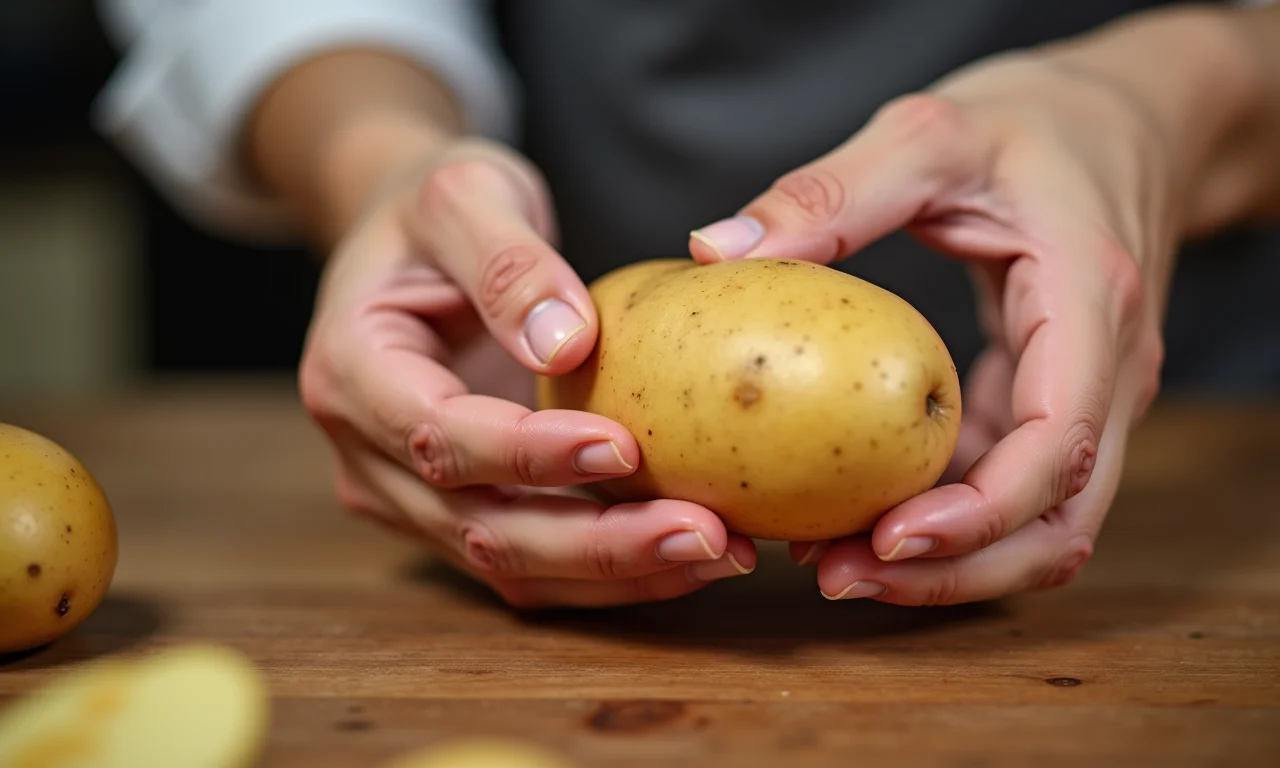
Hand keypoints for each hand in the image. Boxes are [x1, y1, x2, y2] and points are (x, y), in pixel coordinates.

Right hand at [301, 138, 754, 607]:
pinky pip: (532, 563)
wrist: (408, 244)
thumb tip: (565, 345)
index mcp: (350, 374)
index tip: (626, 444)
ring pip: (511, 564)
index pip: (439, 437)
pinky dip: (610, 570)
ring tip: (721, 551)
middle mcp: (368, 456)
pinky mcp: (459, 513)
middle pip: (480, 528)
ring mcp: (410, 497)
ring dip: (617, 571)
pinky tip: (689, 552)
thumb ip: (507, 262)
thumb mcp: (463, 194)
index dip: (529, 456)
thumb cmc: (430, 209)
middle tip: (705, 532)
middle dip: (597, 545)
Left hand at [688, 53, 1171, 605]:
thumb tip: (715, 251)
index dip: (978, 516)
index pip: (1056, 447)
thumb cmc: (1038, 120)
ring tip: (834, 565)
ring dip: (951, 565)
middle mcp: (1108, 371)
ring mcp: (1090, 397)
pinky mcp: (1054, 403)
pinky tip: (858, 514)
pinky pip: (1013, 489)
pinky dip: (947, 520)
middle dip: (955, 572)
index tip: (885, 539)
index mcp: (1090, 305)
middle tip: (836, 577)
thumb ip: (829, 191)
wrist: (1130, 118)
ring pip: (1043, 526)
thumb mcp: (931, 133)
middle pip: (1059, 522)